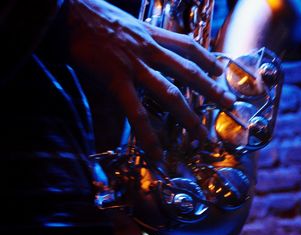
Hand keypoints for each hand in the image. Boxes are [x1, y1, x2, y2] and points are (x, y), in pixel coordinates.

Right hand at [66, 0, 235, 160]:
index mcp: (151, 33)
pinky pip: (136, 112)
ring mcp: (134, 65)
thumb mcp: (123, 25)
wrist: (65, 11)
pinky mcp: (116, 80)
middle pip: (188, 71)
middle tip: (231, 106)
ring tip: (202, 137)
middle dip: (212, 90)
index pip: (188, 45)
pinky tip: (156, 152)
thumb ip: (137, 43)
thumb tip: (144, 57)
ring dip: (189, 117)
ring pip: (170, 94)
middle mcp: (149, 48)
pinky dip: (148, 134)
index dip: (207, 58)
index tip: (220, 71)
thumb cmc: (91, 17)